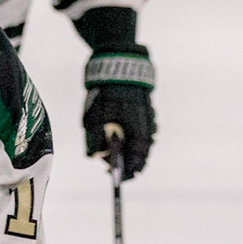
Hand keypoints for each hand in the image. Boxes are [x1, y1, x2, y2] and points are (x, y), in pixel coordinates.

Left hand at [82, 47, 156, 178]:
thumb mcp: (94, 118)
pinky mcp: (146, 110)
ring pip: (142, 142)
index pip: (136, 162)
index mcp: (138, 135)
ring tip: (113, 149)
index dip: (125, 173)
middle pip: (140, 154)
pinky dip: (132, 135)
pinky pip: (143, 129)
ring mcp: (149, 119)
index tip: (114, 177)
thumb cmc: (107, 94)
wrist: (120, 65)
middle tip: (108, 164)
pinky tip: (121, 133)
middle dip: (125, 161)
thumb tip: (94, 156)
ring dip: (128, 148)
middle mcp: (147, 129)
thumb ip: (93, 141)